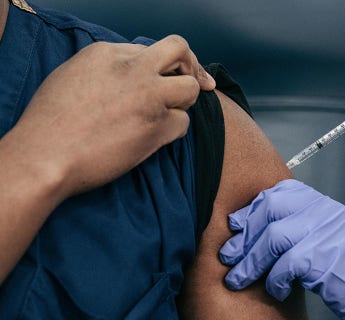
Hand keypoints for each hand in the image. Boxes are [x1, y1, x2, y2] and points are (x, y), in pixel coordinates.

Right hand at [5, 35, 214, 196]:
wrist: (46, 155)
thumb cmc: (51, 122)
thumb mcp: (73, 75)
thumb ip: (107, 69)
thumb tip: (132, 72)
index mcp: (110, 53)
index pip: (149, 50)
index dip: (156, 67)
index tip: (158, 79)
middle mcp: (135, 69)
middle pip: (180, 50)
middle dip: (190, 65)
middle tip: (193, 82)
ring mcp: (150, 97)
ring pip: (191, 88)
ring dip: (184, 102)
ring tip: (165, 115)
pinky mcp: (158, 127)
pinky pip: (184, 124)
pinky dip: (173, 132)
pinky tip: (155, 138)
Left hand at [219, 179, 344, 319]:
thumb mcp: (336, 237)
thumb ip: (307, 227)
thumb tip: (266, 234)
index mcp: (326, 206)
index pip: (281, 192)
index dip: (252, 209)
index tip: (237, 226)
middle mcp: (325, 213)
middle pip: (270, 208)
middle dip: (244, 233)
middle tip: (229, 255)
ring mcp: (326, 233)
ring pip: (272, 238)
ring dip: (250, 262)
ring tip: (238, 278)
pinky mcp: (325, 259)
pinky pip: (285, 264)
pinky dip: (272, 280)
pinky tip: (275, 290)